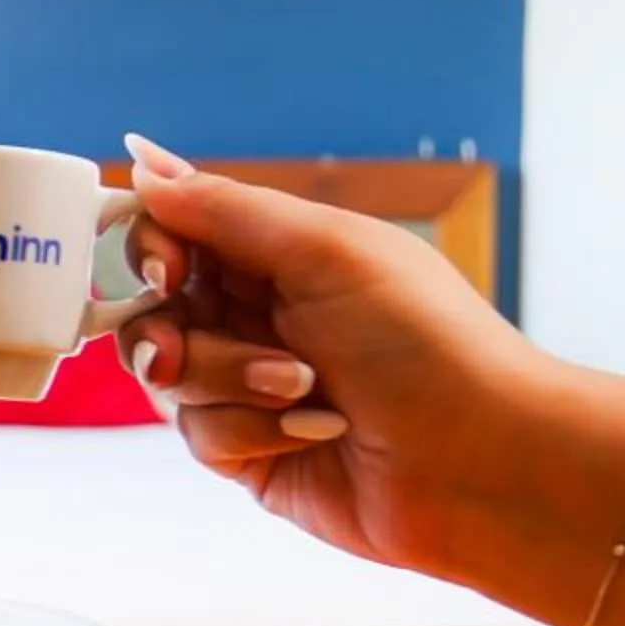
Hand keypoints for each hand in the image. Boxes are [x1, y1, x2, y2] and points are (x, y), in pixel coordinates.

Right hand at [118, 136, 545, 577]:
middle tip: (189, 344)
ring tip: (303, 390)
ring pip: (169, 377)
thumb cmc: (426, 342)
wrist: (480, 460)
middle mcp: (261, 313)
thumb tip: (144, 165)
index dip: (152, 249)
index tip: (167, 270)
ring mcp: (251, 385)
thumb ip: (225, 208)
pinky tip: (315, 431)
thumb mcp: (324, 251)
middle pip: (152, 309)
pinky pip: (197, 434)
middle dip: (173, 331)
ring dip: (229, 382)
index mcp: (280, 252)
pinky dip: (251, 431)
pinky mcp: (251, 450)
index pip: (175, 232)